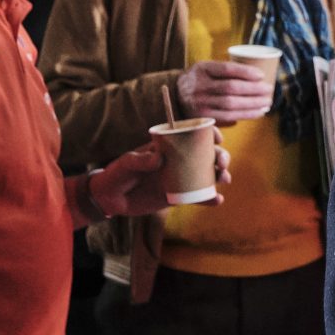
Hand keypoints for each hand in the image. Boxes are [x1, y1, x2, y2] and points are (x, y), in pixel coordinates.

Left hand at [88, 138, 232, 218]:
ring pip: (207, 175)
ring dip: (220, 176)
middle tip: (222, 164)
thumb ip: (140, 160)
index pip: (194, 134)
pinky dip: (210, 198)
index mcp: (169, 147)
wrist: (110, 199)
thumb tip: (160, 158)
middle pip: (208, 155)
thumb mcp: (126, 163)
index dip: (210, 133)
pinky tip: (217, 200)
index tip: (217, 139)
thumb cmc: (117, 174)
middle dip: (221, 157)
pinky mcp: (179, 196)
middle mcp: (179, 161)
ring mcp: (180, 178)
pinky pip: (198, 197)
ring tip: (224, 179)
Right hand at [175, 60, 274, 123]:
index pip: (227, 69)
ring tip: (267, 102)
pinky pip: (228, 117)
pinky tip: (258, 112)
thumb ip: (226, 69)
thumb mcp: (207, 67)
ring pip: (231, 104)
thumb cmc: (201, 78)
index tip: (261, 75)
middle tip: (269, 89)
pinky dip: (246, 114)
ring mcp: (200, 103)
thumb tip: (258, 75)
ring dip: (253, 104)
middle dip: (254, 89)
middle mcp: (199, 86)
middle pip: (231, 88)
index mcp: (202, 69)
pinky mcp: (203, 117)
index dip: (246, 72)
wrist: (176, 94)